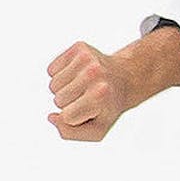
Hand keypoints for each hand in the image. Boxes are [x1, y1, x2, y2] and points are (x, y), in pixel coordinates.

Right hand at [46, 26, 179, 141]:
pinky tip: (78, 74)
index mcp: (102, 94)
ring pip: (53, 85)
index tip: (91, 110)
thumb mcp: (97, 129)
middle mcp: (95, 73)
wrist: (125, 78)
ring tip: (84, 86)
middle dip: (70, 103)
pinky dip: (60, 74)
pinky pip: (51, 70)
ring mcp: (87, 58)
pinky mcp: (79, 47)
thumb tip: (52, 116)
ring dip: (64, 89)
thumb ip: (71, 133)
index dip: (74, 117)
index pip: (66, 116)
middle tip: (89, 97)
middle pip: (58, 100)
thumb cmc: (107, 106)